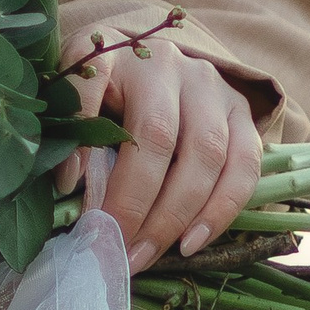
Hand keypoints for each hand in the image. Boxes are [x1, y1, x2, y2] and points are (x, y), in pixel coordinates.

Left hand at [60, 28, 261, 270]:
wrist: (155, 66)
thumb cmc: (102, 94)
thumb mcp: (74, 104)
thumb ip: (69, 136)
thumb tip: (70, 185)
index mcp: (111, 54)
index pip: (91, 88)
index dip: (80, 138)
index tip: (65, 186)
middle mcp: (165, 63)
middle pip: (158, 136)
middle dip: (134, 204)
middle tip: (110, 250)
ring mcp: (209, 85)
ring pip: (206, 153)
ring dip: (176, 215)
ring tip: (145, 255)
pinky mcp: (240, 109)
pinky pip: (244, 164)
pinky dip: (220, 210)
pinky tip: (191, 243)